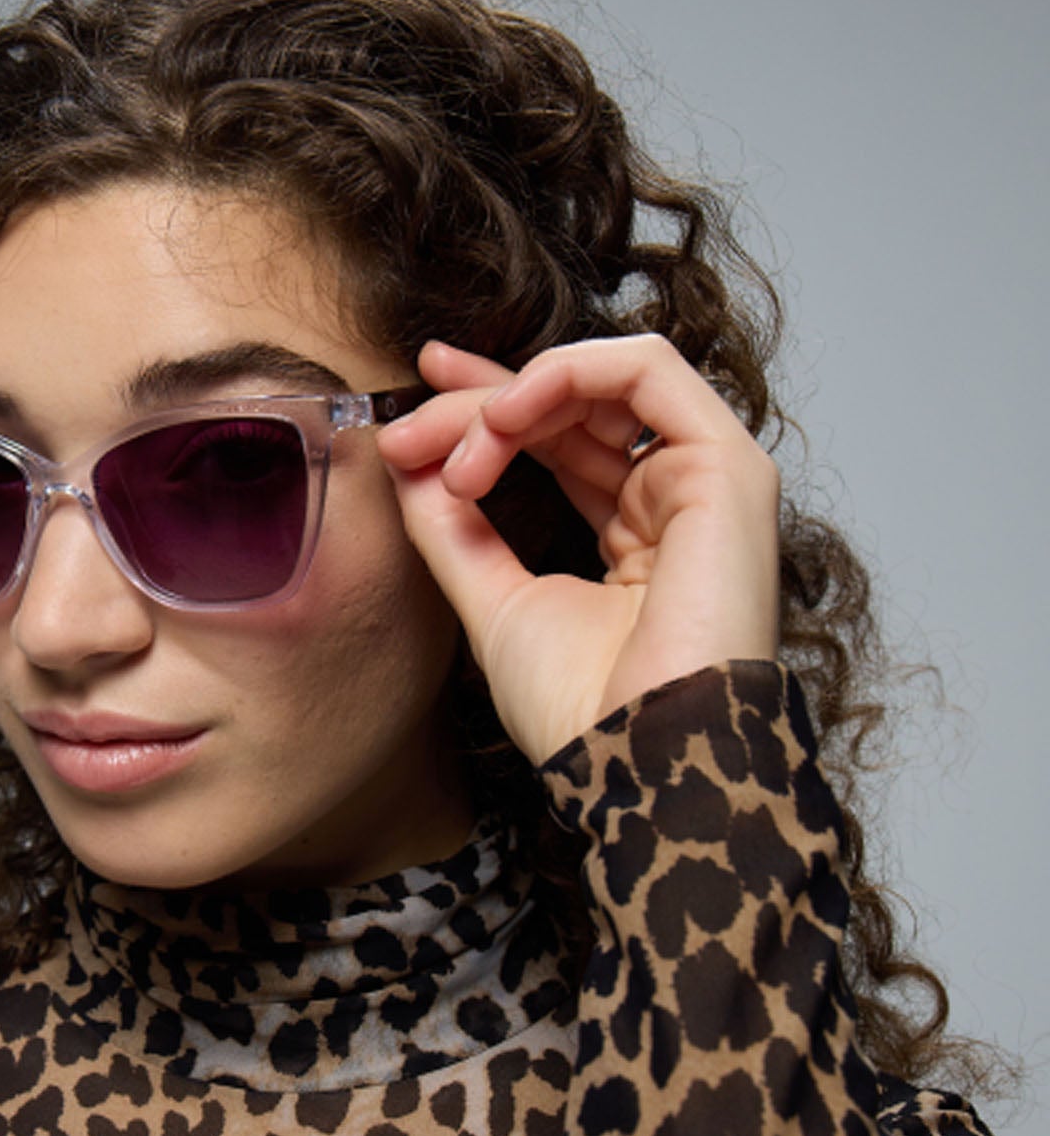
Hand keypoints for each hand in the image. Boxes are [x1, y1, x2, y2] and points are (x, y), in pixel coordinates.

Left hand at [375, 336, 780, 763]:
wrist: (636, 765)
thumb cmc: (583, 711)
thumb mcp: (492, 601)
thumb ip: (452, 528)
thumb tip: (408, 463)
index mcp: (634, 531)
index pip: (559, 437)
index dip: (486, 406)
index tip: (412, 405)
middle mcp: (674, 497)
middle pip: (571, 405)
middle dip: (477, 403)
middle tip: (408, 432)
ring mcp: (705, 479)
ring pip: (599, 381)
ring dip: (510, 398)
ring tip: (458, 451)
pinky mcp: (727, 466)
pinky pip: (647, 370)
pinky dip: (566, 374)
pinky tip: (504, 415)